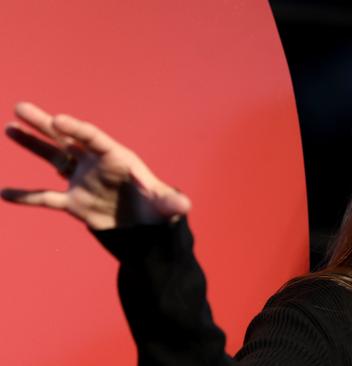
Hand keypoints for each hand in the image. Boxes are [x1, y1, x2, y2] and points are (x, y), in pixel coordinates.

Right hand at [2, 102, 190, 229]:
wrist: (146, 229)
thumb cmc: (157, 210)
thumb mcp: (164, 206)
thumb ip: (170, 203)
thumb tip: (185, 205)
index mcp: (116, 158)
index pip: (92, 137)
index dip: (75, 128)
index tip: (57, 120)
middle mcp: (96, 164)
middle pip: (67, 139)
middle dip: (44, 124)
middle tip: (21, 108)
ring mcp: (83, 181)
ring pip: (53, 157)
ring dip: (32, 144)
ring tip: (10, 127)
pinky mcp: (74, 202)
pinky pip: (45, 197)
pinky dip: (26, 196)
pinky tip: (4, 192)